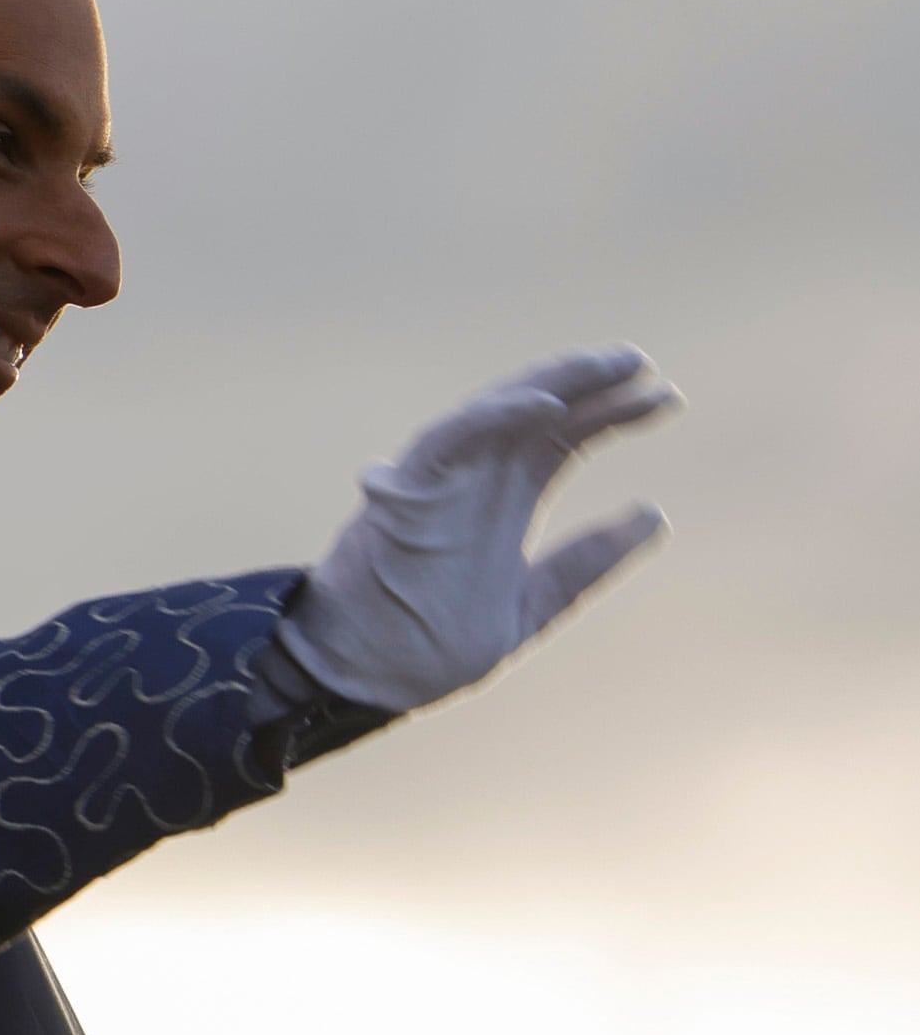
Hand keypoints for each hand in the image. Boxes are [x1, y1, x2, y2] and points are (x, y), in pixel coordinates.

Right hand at [275, 345, 677, 713]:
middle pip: (537, 413)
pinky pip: (449, 440)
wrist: (369, 675)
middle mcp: (476, 479)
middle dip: (588, 382)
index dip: (613, 415)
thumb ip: (586, 563)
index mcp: (506, 500)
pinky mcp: (406, 493)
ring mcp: (440, 482)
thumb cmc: (435, 643)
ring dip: (549, 383)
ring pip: (496, 412)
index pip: (565, 439)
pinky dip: (492, 417)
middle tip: (639, 359)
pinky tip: (543, 403)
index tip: (666, 397)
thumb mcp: (534, 603)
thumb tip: (655, 516)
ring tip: (603, 365)